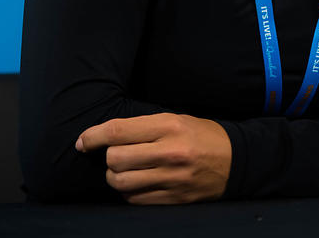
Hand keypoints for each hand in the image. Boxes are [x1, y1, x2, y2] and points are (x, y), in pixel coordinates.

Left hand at [75, 113, 231, 204]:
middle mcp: (170, 152)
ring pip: (121, 182)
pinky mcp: (175, 198)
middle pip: (115, 159)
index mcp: (169, 126)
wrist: (236, 160)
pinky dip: (128, 192)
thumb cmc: (200, 135)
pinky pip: (136, 199)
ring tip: (122, 171)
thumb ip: (142, 127)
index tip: (82, 142)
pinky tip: (136, 184)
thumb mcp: (175, 119)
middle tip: (113, 156)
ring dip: (114, 177)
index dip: (92, 136)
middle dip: (107, 158)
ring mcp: (173, 178)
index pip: (118, 131)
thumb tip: (104, 136)